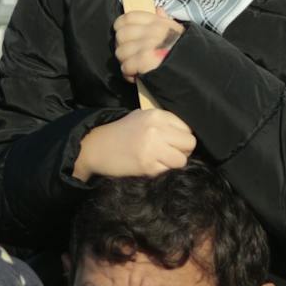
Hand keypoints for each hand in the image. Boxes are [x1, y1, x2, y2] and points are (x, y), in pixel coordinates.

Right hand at [73, 110, 194, 182]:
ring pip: (182, 160)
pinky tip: (149, 166)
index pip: (187, 128)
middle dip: (182, 151)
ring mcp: (153, 148)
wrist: (96, 147)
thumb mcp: (142, 117)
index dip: (182, 138)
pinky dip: (161, 171)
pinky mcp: (147, 165)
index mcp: (157, 115)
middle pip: (189, 143)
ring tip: (160, 160)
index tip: (172, 142)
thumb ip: (163, 123)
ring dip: (174, 163)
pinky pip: (168, 171)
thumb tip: (184, 135)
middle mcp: (157, 129)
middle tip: (169, 153)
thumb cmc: (121, 132)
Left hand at [114, 12, 183, 80]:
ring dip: (126, 63)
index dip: (121, 26)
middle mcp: (153, 31)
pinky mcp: (146, 60)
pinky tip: (136, 76)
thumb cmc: (187, 53)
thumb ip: (166, 21)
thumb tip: (158, 9)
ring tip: (135, 68)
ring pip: (121, 52)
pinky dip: (129, 74)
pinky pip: (126, 66)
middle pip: (121, 35)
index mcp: (159, 23)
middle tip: (131, 56)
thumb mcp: (179, 33)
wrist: (199, 70)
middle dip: (123, 47)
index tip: (124, 37)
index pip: (129, 17)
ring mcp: (149, 45)